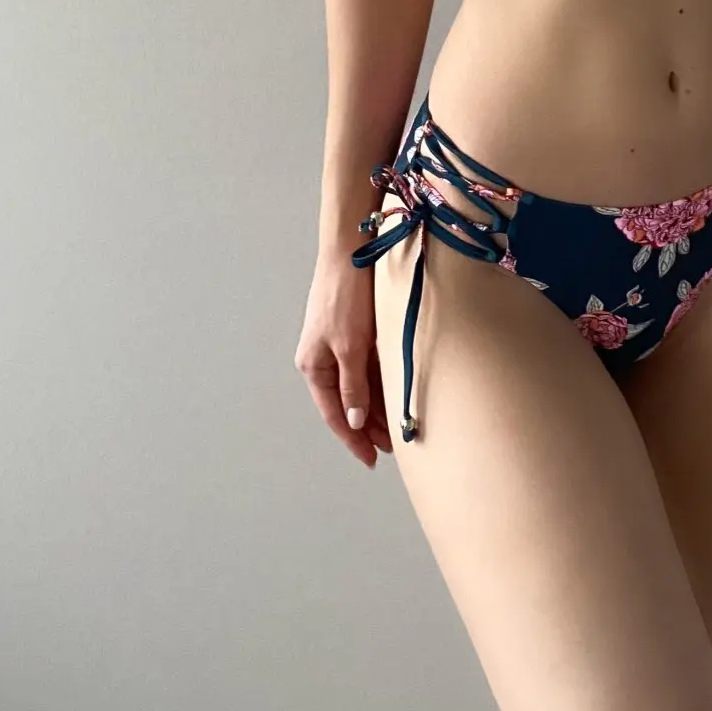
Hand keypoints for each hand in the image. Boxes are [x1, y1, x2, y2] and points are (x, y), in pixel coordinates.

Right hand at [293, 253, 393, 466]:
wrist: (351, 251)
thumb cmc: (345, 297)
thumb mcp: (350, 347)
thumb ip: (353, 386)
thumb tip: (356, 422)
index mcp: (314, 364)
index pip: (334, 413)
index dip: (353, 439)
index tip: (371, 459)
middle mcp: (324, 357)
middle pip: (347, 402)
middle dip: (367, 426)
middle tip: (392, 447)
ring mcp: (340, 343)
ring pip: (359, 386)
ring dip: (376, 407)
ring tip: (397, 428)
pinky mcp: (355, 330)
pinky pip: (367, 367)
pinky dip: (380, 384)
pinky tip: (395, 396)